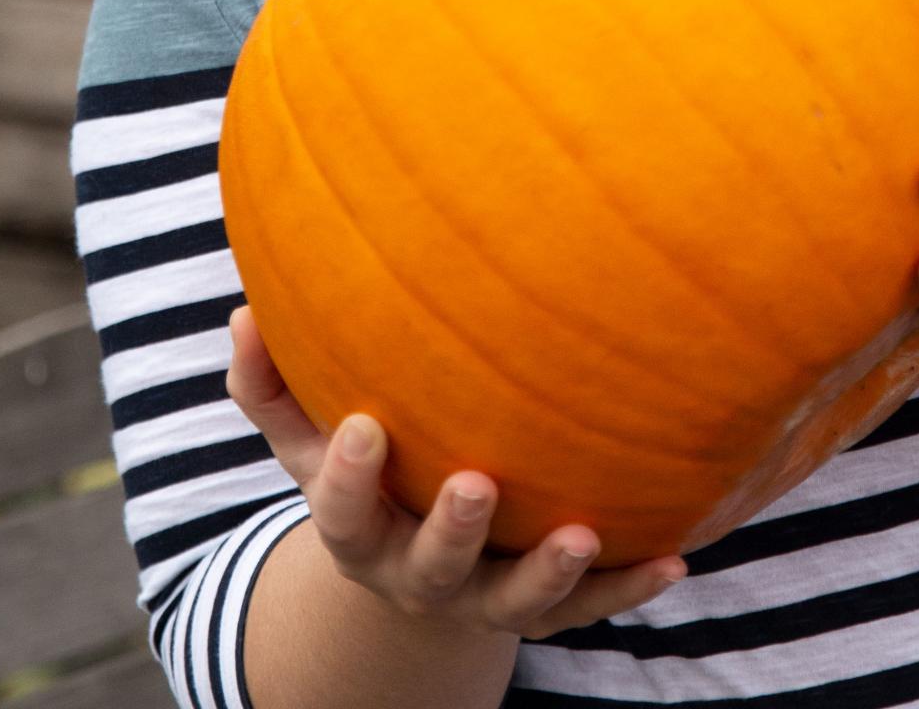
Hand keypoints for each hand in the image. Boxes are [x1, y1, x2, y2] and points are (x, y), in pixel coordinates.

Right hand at [225, 306, 686, 637]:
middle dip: (453, 528)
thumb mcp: (304, 438)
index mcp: (361, 531)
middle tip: (476, 483)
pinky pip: (589, 607)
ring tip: (584, 533)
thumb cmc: (362, 467)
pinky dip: (630, 585)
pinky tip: (675, 554)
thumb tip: (243, 309)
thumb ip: (268, 382)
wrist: (410, 569)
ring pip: (516, 600)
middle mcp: (418, 573)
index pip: (343, 512)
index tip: (366, 423)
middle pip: (432, 565)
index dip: (349, 476)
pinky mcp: (543, 609)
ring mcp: (483, 596)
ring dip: (550, 572)